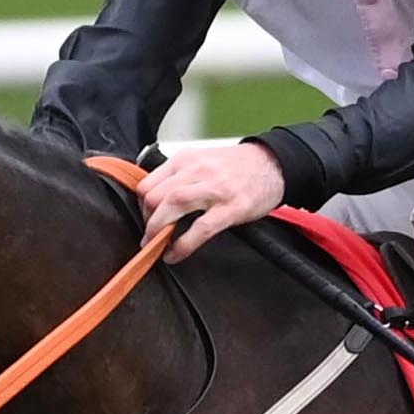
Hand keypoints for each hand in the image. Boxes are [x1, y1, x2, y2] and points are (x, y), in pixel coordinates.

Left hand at [142, 141, 285, 261]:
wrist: (273, 164)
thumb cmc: (238, 166)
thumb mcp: (202, 160)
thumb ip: (179, 177)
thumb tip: (157, 200)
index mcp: (185, 160)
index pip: (147, 183)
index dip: (140, 206)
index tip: (145, 218)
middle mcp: (196, 171)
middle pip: (154, 196)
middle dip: (146, 221)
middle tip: (149, 236)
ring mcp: (214, 189)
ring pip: (172, 207)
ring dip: (158, 231)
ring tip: (157, 246)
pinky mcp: (231, 208)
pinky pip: (200, 229)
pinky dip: (183, 245)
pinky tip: (176, 254)